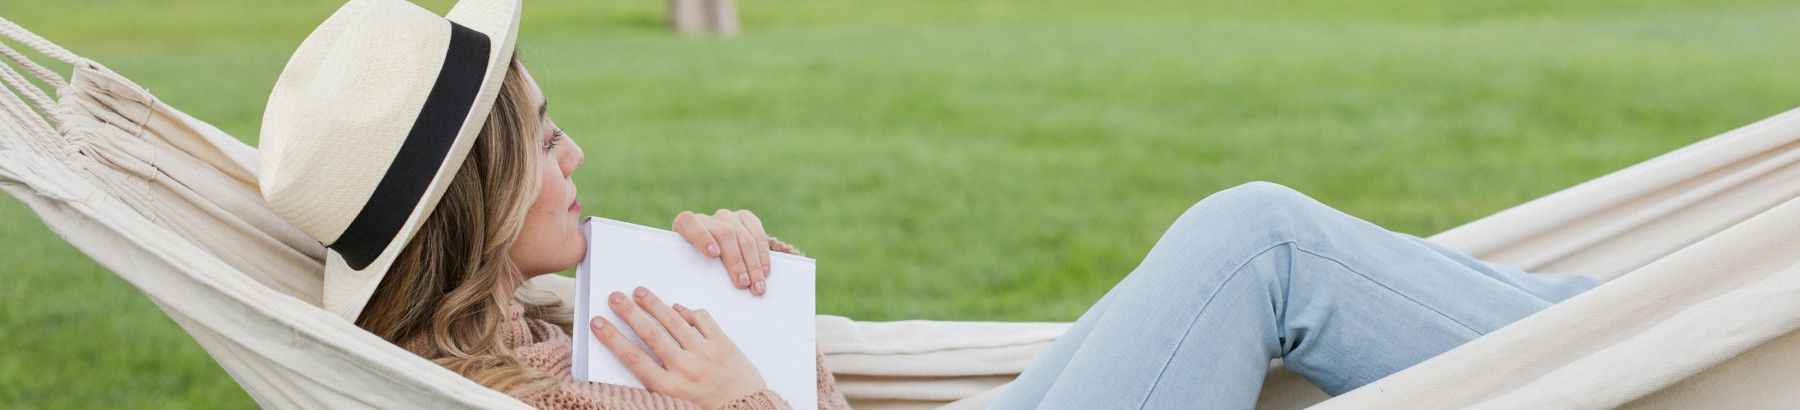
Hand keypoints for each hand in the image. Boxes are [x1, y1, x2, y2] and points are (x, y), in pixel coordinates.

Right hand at [590, 286, 766, 409]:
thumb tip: (637, 351)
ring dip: (655, 305)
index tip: (598, 323)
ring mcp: (705, 355)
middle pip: (651, 334)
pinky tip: (677, 307)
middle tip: (616, 297)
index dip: (613, 338)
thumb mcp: (674, 401)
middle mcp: (685, 369)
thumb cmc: (707, 409)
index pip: (633, 357)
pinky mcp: (724, 346)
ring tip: (640, 292)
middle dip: (630, 313)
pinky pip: (703, 321)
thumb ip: (657, 379)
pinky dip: (688, 311)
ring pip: (675, 322)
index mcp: (668, 388)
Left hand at [672, 209, 772, 294]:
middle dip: (736, 261)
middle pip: (725, 234)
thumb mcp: (688, 268)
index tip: (713, 254)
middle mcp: (707, 219)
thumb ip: (693, 271)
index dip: (701, 237)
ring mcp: (727, 217)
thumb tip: (704, 293)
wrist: (707, 253)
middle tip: (743, 283)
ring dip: (753, 264)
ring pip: (744, 236)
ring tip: (757, 285)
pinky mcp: (745, 218)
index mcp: (685, 226)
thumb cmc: (694, 266)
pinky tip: (764, 272)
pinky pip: (758, 234)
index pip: (689, 223)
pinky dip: (763, 255)